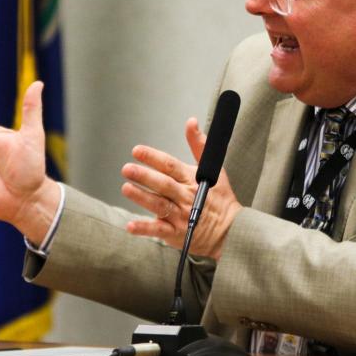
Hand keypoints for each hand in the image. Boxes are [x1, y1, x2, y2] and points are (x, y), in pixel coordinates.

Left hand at [120, 117, 241, 260]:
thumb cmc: (219, 198)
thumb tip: (191, 122)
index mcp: (192, 180)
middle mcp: (185, 197)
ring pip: (159, 205)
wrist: (229, 230)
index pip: (171, 166)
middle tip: (127, 168)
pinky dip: (144, 228)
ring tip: (126, 188)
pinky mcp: (177, 234)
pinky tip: (130, 225)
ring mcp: (181, 216)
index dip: (154, 157)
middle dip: (145, 176)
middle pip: (163, 184)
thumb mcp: (213, 169)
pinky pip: (159, 231)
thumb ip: (199, 145)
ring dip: (142, 197)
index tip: (137, 151)